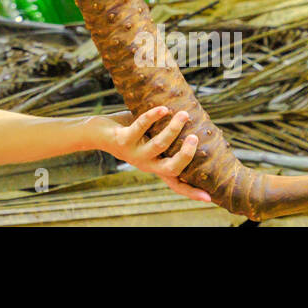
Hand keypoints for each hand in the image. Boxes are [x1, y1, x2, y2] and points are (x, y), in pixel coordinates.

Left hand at [96, 107, 211, 202]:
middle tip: (195, 138)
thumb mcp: (151, 141)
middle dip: (186, 154)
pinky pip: (141, 126)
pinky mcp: (123, 140)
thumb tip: (194, 121)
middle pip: (171, 168)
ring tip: (184, 114)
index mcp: (155, 167)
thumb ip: (168, 139)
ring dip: (173, 128)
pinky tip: (163, 109)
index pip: (176, 185)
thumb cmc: (130, 134)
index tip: (210, 199)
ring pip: (159, 145)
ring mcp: (134, 154)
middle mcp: (146, 164)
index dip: (192, 193)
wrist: (98, 134)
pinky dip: (153, 116)